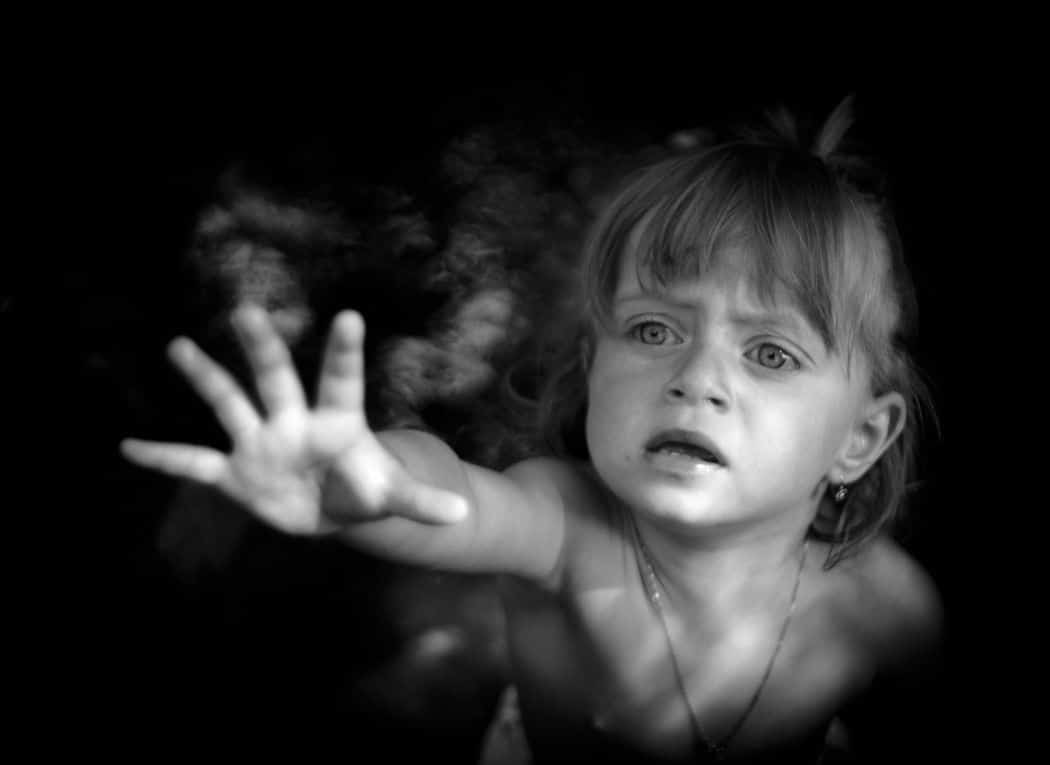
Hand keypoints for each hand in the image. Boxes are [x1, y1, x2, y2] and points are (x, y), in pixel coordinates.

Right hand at [121, 305, 467, 534]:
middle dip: (264, 349)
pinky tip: (127, 447)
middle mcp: (293, 421)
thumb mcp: (393, 497)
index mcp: (336, 423)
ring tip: (179, 345)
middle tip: (248, 310)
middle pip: (276, 379)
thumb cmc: (364, 488)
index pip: (341, 382)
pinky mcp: (236, 472)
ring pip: (229, 403)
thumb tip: (463, 516)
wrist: (332, 506)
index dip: (345, 353)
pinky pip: (194, 463)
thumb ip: (421, 503)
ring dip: (206, 377)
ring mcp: (260, 443)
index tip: (350, 317)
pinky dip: (164, 458)